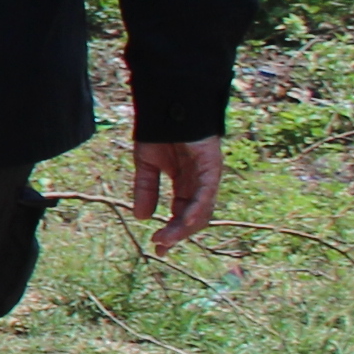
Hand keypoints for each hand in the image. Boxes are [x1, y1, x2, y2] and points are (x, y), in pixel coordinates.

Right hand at [130, 134, 220, 251]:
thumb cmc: (159, 131)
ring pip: (201, 211)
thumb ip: (146, 190)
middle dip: (177, 234)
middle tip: (160, 247)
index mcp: (185, 184)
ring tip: (166, 239)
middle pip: (193, 217)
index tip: (157, 248)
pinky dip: (196, 210)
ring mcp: (207, 177)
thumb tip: (141, 217)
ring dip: (184, 228)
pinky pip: (206, 194)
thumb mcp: (146, 165)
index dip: (170, 231)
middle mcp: (199, 184)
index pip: (180, 214)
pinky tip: (183, 222)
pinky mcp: (212, 168)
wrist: (168, 106)